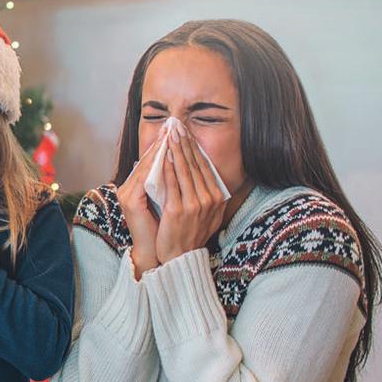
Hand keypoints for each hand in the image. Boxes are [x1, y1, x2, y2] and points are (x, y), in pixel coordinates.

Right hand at [117, 124, 164, 277]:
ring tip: (172, 134)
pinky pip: (147, 178)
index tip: (175, 131)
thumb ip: (167, 186)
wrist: (158, 254)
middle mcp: (127, 189)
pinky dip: (159, 166)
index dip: (163, 146)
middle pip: (146, 160)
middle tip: (174, 125)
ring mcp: (127, 194)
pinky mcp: (131, 201)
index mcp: (134, 188)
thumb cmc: (165, 231)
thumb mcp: (167, 203)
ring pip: (146, 166)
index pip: (149, 162)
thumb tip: (178, 167)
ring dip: (160, 149)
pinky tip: (170, 155)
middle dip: (162, 142)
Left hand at [155, 124, 225, 262]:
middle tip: (177, 124)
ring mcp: (195, 204)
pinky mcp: (179, 209)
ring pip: (185, 170)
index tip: (186, 132)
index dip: (195, 147)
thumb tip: (200, 172)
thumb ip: (206, 194)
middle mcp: (209, 199)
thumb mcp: (206, 213)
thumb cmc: (189, 233)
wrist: (179, 257)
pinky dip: (168, 166)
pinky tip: (163, 154)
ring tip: (170, 133)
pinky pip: (172, 182)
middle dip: (185, 142)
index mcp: (217, 198)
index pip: (204, 166)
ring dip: (176, 149)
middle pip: (196, 164)